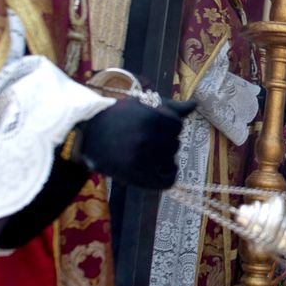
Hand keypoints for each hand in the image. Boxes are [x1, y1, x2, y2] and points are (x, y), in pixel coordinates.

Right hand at [71, 97, 197, 189]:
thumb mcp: (142, 105)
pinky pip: (169, 180)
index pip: (177, 125)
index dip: (167, 125)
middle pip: (175, 143)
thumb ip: (171, 107)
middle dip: (164, 140)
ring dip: (163, 157)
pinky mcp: (139, 179)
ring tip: (145, 153)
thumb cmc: (118, 118)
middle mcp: (147, 140)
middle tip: (145, 140)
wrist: (90, 138)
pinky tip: (154, 168)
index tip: (152, 126)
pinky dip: (166, 175)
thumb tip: (195, 104)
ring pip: (172, 160)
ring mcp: (143, 161)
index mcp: (150, 119)